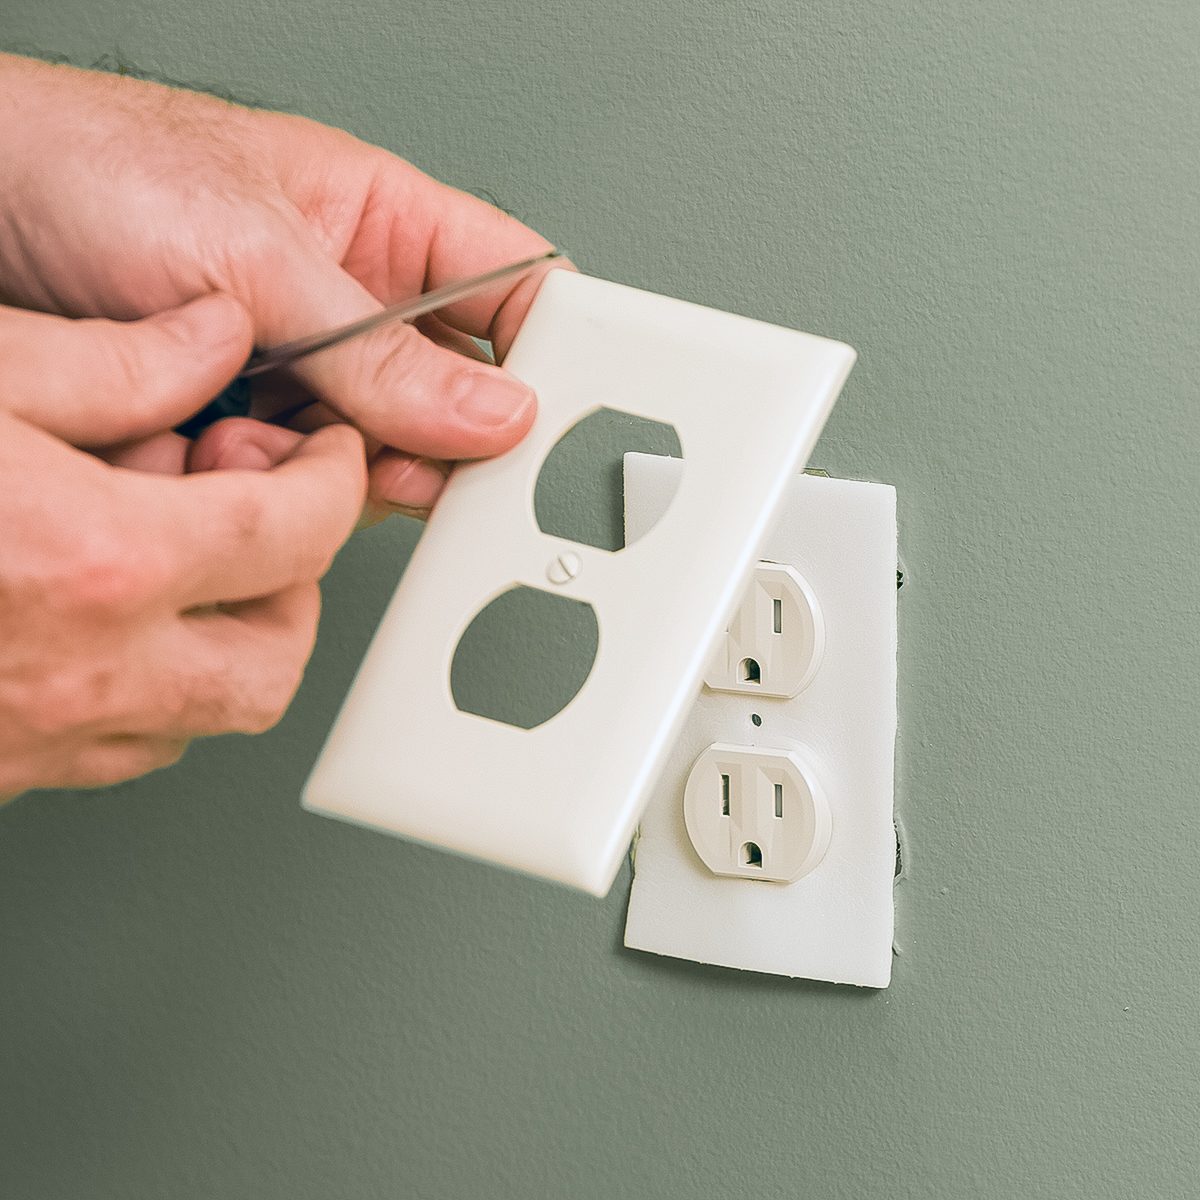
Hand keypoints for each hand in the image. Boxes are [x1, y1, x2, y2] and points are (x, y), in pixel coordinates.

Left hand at [0, 53, 565, 513]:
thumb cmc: (94, 167)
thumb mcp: (256, 254)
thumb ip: (380, 347)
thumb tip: (492, 409)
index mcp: (389, 224)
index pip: (519, 287)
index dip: (560, 349)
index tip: (567, 417)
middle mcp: (359, 301)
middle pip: (460, 392)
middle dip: (443, 439)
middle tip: (417, 460)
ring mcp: (307, 367)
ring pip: (384, 448)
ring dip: (348, 467)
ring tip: (287, 440)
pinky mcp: (252, 423)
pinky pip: (311, 478)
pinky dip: (284, 488)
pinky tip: (239, 452)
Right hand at [0, 297, 365, 798]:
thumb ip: (113, 362)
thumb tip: (209, 337)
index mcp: (102, 559)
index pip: (297, 530)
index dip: (330, 478)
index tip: (324, 453)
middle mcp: (89, 668)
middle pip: (278, 651)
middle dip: (294, 581)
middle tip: (256, 514)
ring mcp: (44, 735)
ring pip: (208, 712)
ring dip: (225, 638)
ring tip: (170, 557)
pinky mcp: (3, 771)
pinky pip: (124, 745)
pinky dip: (149, 685)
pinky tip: (100, 617)